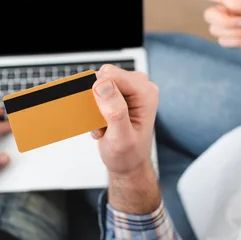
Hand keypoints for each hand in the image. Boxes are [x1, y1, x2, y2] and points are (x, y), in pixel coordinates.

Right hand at [91, 65, 160, 213]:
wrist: (129, 164)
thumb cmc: (129, 154)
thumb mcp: (121, 137)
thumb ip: (114, 110)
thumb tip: (103, 84)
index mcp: (146, 93)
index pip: (112, 75)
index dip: (100, 93)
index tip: (102, 114)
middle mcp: (140, 87)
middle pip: (105, 75)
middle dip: (97, 98)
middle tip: (103, 121)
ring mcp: (130, 89)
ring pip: (99, 82)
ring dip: (95, 104)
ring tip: (103, 124)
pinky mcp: (120, 93)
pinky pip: (98, 90)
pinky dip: (95, 107)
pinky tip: (103, 124)